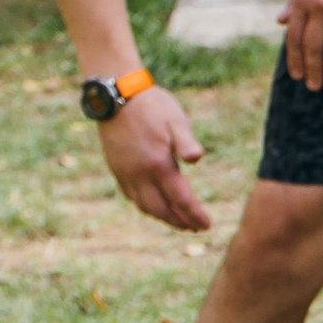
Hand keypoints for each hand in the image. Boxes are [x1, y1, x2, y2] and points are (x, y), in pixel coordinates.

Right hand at [98, 84, 210, 232]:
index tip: (206, 226)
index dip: (194, 215)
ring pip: (144, 206)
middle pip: (160, 209)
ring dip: (162, 216)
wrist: (117, 96)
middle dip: (178, 221)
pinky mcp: (116, 169)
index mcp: (158, 164)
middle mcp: (139, 174)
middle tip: (194, 227)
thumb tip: (196, 159)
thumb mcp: (175, 119)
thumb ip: (186, 141)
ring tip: (177, 220)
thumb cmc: (152, 106)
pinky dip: (145, 206)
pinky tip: (154, 203)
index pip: (180, 199)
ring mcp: (125, 173)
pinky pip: (131, 196)